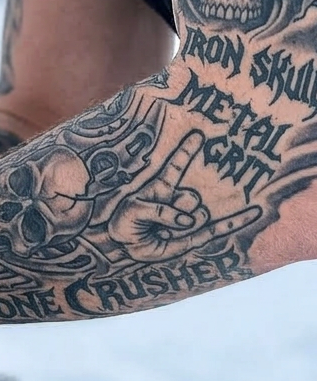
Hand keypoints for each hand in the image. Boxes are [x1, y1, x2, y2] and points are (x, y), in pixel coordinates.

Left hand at [107, 130, 260, 262]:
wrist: (125, 247)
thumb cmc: (125, 223)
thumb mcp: (133, 211)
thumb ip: (160, 212)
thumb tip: (189, 221)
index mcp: (161, 187)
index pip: (176, 166)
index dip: (186, 151)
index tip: (198, 133)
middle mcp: (178, 199)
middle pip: (190, 199)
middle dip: (171, 212)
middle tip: (151, 222)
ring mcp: (188, 216)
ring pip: (196, 217)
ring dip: (175, 228)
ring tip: (160, 233)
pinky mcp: (194, 236)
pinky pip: (218, 229)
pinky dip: (238, 221)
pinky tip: (256, 212)